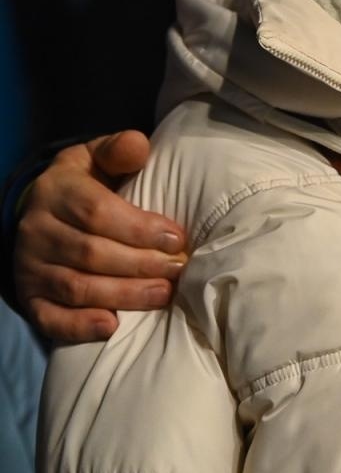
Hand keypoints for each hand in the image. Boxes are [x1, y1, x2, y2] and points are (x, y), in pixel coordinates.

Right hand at [14, 131, 187, 342]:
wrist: (39, 210)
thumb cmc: (85, 183)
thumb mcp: (96, 157)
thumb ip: (118, 149)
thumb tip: (139, 146)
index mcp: (57, 192)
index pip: (96, 213)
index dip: (139, 229)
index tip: (177, 239)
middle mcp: (38, 230)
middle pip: (91, 253)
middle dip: (140, 265)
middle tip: (178, 269)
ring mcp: (31, 267)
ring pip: (77, 286)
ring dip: (123, 295)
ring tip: (163, 294)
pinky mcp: (29, 297)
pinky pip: (49, 318)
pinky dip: (79, 326)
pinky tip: (111, 327)